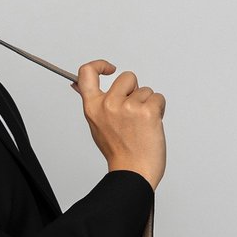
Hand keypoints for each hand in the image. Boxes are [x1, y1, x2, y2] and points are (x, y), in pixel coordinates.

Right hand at [70, 60, 165, 189]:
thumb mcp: (97, 125)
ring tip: (142, 125)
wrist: (133, 172)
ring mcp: (128, 107)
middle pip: (127, 77)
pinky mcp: (147, 112)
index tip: (110, 68)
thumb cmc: (118, 152)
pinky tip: (151, 126)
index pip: (87, 73)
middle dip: (135, 91)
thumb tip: (78, 84)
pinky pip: (158, 98)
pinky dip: (159, 110)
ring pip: (146, 90)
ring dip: (148, 104)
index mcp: (93, 108)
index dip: (99, 65)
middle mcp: (109, 105)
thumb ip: (93, 102)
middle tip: (133, 113)